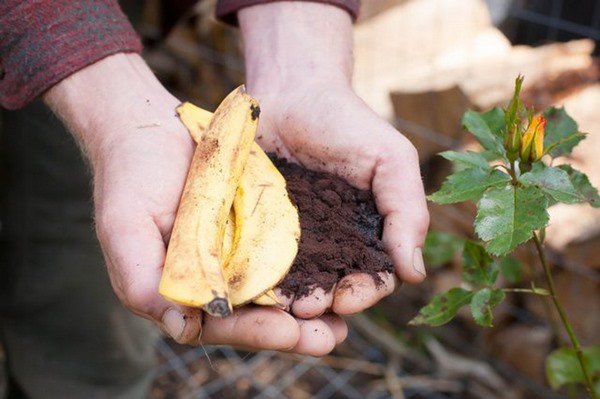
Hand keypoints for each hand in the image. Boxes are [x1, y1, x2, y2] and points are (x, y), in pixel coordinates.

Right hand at [44, 53, 346, 354]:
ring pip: (277, 291)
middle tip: (330, 338)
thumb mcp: (126, 228)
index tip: (290, 331)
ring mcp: (236, 254)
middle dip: (293, 331)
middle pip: (256, 315)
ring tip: (344, 320)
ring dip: (309, 308)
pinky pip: (286, 253)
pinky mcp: (256, 228)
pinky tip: (337, 273)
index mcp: (182, 290)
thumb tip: (184, 329)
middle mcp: (212, 278)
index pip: (220, 324)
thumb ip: (141, 282)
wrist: (149, 128)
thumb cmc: (130, 177)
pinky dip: (310, 268)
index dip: (255, 331)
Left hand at [240, 2, 429, 318]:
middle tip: (309, 308)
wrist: (292, 92)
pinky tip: (252, 289)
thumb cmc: (348, 124)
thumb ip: (407, 211)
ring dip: (291, 301)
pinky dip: (258, 279)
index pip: (372, 277)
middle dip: (325, 304)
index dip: (364, 293)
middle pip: (332, 289)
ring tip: (281, 306)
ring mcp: (292, 240)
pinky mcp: (257, 229)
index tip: (348, 297)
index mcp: (367, 234)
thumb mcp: (391, 161)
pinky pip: (258, 261)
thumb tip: (415, 272)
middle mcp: (331, 244)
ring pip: (295, 283)